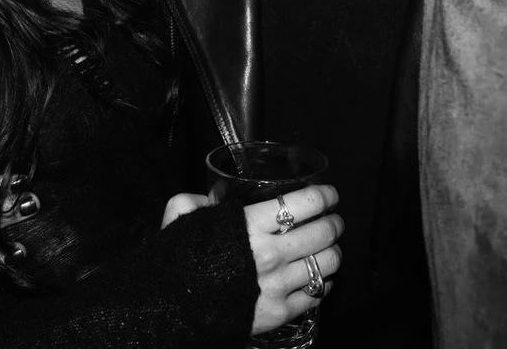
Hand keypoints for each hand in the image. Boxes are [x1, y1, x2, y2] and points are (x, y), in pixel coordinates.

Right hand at [171, 184, 341, 336]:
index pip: (305, 202)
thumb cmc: (177, 259)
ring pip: (326, 263)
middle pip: (323, 232)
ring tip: (331, 247)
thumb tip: (211, 196)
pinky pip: (317, 294)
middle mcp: (271, 253)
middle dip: (334, 223)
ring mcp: (278, 284)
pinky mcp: (280, 312)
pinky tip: (321, 276)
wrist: (171, 308)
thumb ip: (196, 199)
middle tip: (334, 220)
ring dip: (334, 251)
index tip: (330, 194)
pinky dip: (325, 283)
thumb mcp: (179, 215)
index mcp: (250, 224)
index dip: (324, 195)